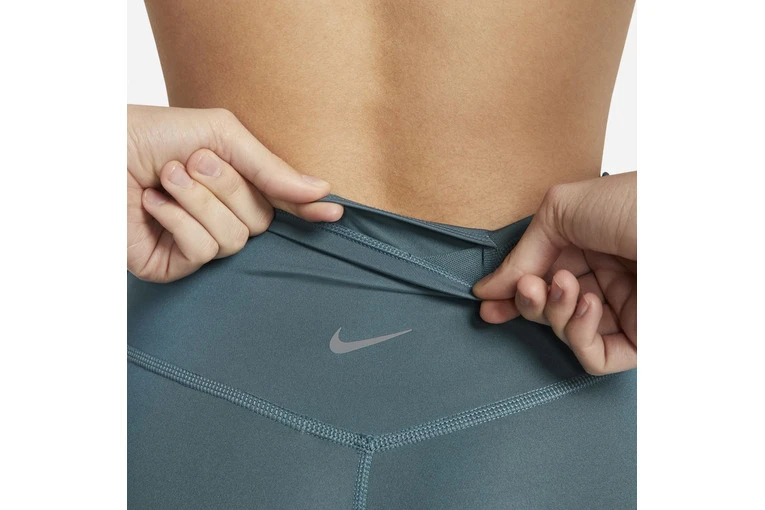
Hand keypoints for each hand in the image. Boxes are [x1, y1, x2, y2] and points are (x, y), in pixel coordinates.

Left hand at [127, 105, 343, 282]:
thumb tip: (320, 191)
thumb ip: (270, 166)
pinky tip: (153, 204)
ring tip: (167, 179)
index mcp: (233, 185)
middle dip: (228, 187)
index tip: (333, 212)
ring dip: (199, 202)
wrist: (96, 151)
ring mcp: (197, 244)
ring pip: (235, 239)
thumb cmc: (150, 135)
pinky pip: (203, 252)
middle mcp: (220, 216)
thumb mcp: (221, 134)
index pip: (278, 202)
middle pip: (261, 221)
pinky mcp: (173, 265)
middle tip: (194, 162)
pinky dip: (179, 221)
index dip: (306, 208)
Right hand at [472, 171, 636, 374]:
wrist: (683, 223)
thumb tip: (490, 289)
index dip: (509, 294)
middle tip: (528, 287)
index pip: (538, 279)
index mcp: (585, 248)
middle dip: (528, 301)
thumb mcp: (560, 211)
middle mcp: (602, 280)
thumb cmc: (631, 204)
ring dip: (555, 313)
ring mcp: (621, 311)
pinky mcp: (639, 340)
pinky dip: (580, 335)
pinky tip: (588, 305)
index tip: (486, 302)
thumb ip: (522, 252)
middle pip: (546, 310)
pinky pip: (594, 356)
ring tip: (565, 286)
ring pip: (566, 334)